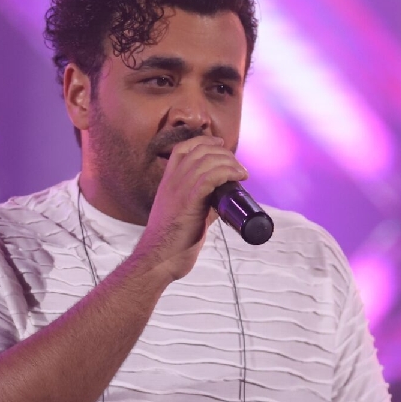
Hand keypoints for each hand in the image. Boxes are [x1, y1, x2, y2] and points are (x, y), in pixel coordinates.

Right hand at [130, 134, 246, 281]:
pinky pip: (210, 176)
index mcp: (167, 182)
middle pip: (199, 150)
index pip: (183, 148)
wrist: (158, 260)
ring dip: (230, 162)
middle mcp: (171, 181)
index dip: (204, 141)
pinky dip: (228, 172)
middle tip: (238, 166)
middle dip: (223, 153)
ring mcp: (178, 189)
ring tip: (242, 173)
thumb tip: (223, 199)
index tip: (221, 145)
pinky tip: (239, 177)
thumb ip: (202, 203)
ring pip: (207, 160)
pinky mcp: (188, 201)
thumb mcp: (185, 214)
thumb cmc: (173, 242)